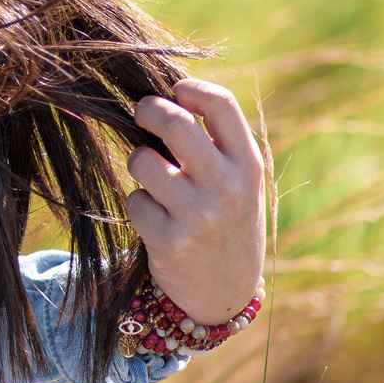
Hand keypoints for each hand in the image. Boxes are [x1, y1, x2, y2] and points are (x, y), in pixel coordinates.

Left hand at [126, 78, 268, 325]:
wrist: (225, 294)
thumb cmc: (225, 222)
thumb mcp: (238, 182)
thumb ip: (214, 144)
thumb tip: (166, 93)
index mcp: (248, 165)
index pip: (220, 103)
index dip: (190, 88)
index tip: (174, 91)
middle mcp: (227, 186)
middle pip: (174, 121)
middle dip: (148, 109)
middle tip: (141, 112)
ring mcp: (199, 214)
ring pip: (142, 159)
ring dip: (139, 163)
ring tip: (154, 180)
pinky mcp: (171, 240)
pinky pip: (135, 200)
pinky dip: (139, 204)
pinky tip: (156, 220)